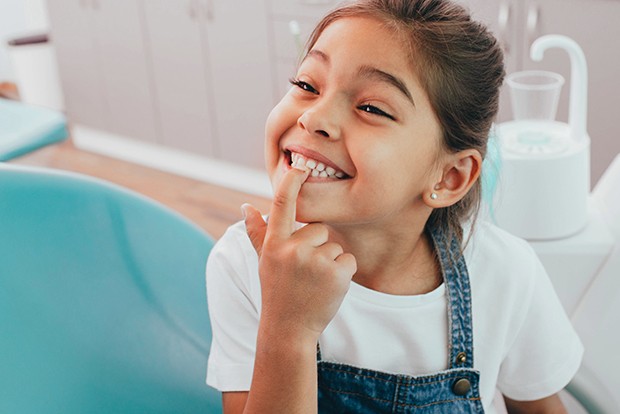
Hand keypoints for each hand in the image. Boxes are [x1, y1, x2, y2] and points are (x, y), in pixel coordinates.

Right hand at [243, 167, 356, 341]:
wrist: (289, 329)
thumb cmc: (277, 291)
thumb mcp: (264, 261)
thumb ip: (257, 233)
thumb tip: (246, 206)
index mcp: (274, 244)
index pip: (281, 204)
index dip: (291, 182)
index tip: (299, 166)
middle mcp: (293, 249)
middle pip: (319, 228)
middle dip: (317, 246)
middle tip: (305, 272)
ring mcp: (315, 261)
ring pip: (334, 245)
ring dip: (330, 262)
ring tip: (314, 282)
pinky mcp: (336, 273)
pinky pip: (348, 259)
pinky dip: (343, 273)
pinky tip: (328, 288)